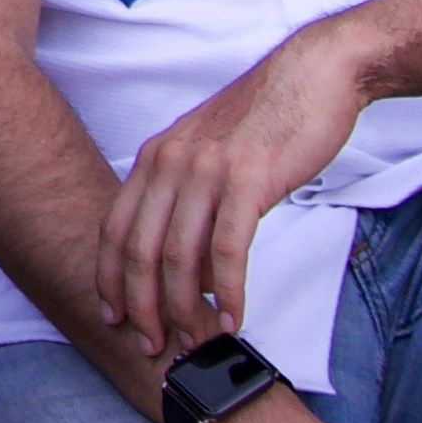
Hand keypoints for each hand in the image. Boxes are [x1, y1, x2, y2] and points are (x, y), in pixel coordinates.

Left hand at [97, 27, 367, 368]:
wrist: (312, 75)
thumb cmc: (266, 121)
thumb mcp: (210, 156)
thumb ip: (188, 201)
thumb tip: (186, 267)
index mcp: (155, 157)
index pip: (113, 228)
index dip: (109, 279)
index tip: (113, 317)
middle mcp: (170, 162)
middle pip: (137, 250)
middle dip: (140, 306)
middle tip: (152, 347)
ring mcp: (207, 170)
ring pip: (178, 256)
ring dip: (184, 309)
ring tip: (195, 344)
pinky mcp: (249, 178)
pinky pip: (228, 248)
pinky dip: (227, 290)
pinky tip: (233, 318)